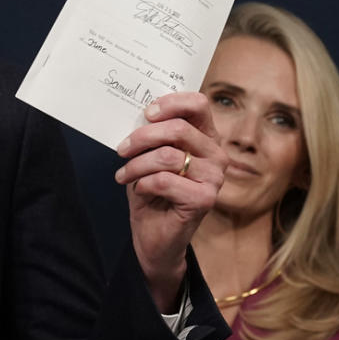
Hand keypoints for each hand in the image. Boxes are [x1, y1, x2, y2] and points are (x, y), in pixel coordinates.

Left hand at [114, 92, 225, 311]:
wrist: (154, 236)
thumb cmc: (152, 192)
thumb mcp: (149, 157)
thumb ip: (152, 135)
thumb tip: (139, 115)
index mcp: (205, 138)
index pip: (198, 105)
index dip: (171, 103)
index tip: (146, 113)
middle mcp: (216, 155)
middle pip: (178, 128)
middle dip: (141, 137)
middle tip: (122, 149)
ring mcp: (214, 178)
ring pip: (167, 156)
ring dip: (136, 165)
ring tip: (124, 174)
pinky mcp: (205, 199)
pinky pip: (164, 180)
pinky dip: (142, 183)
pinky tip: (138, 190)